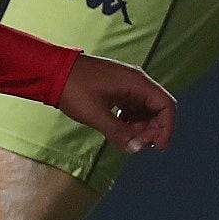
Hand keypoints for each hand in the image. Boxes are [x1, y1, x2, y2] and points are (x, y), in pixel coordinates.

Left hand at [57, 53, 174, 154]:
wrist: (52, 71)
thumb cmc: (73, 88)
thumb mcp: (96, 114)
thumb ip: (119, 133)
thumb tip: (137, 148)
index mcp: (135, 81)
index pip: (166, 104)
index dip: (166, 128)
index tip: (156, 146)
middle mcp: (135, 80)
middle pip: (158, 108)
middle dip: (152, 129)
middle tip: (136, 144)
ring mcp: (126, 83)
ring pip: (145, 109)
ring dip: (141, 126)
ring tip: (126, 138)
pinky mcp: (117, 88)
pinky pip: (133, 107)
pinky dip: (131, 121)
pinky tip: (119, 129)